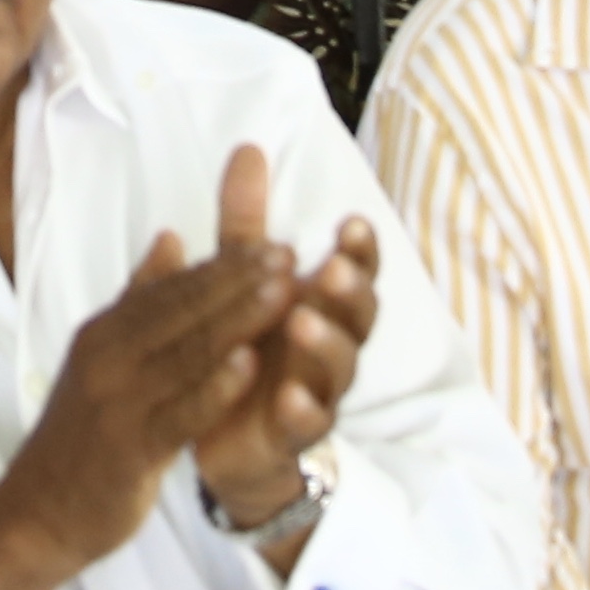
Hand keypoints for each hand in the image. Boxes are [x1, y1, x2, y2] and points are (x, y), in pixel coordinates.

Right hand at [0, 219, 297, 589]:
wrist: (39, 512)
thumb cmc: (83, 434)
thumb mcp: (103, 357)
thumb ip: (139, 300)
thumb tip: (171, 238)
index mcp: (104, 333)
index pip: (171, 288)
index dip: (224, 265)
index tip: (272, 245)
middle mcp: (106, 358)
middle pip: (181, 311)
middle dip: (238, 281)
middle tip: (288, 256)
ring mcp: (116, 403)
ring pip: (186, 354)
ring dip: (237, 320)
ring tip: (284, 294)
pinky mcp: (128, 450)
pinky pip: (178, 413)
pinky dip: (214, 388)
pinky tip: (251, 366)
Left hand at [191, 141, 378, 537]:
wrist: (229, 440)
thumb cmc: (249, 349)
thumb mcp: (242, 282)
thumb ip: (246, 224)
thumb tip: (246, 149)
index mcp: (320, 304)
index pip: (355, 271)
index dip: (360, 250)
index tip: (352, 223)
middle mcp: (328, 346)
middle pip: (359, 316)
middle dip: (351, 290)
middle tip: (333, 269)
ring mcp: (316, 391)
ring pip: (339, 368)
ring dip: (325, 343)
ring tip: (300, 321)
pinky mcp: (292, 435)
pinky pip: (307, 424)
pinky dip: (301, 408)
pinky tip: (286, 393)